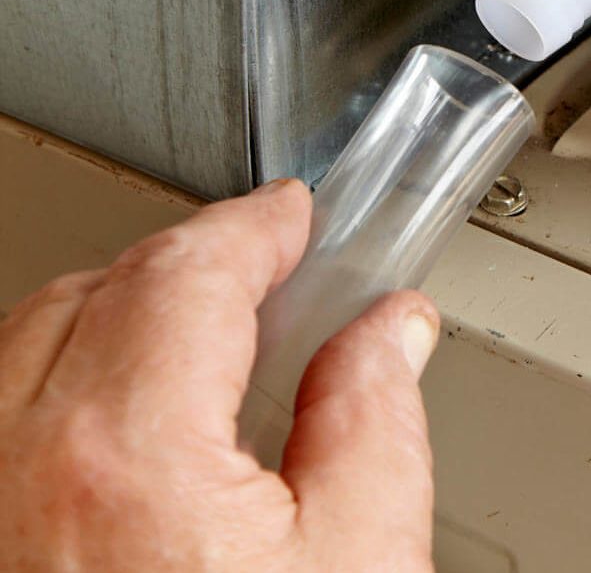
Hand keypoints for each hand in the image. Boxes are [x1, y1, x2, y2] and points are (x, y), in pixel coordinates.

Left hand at [0, 180, 438, 571]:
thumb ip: (376, 426)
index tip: (288, 215)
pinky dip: (58, 378)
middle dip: (189, 261)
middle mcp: (15, 472)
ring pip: (26, 343)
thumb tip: (389, 334)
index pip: (184, 274)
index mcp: (126, 456)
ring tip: (200, 328)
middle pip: (97, 292)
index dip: (252, 227)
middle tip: (261, 264)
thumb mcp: (360, 562)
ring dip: (118, 311)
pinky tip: (123, 410)